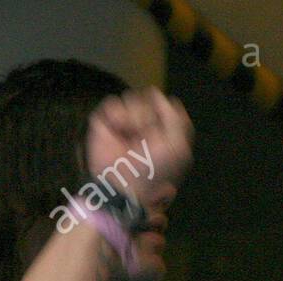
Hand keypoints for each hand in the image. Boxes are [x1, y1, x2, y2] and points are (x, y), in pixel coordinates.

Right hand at [87, 88, 192, 205]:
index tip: (163, 133)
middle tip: (145, 138)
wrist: (123, 183)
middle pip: (149, 97)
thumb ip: (175, 118)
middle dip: (149, 116)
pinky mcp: (105, 122)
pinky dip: (117, 116)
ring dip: (134, 117)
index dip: (166, 113)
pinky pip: (113, 103)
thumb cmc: (154, 170)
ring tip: (130, 136)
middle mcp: (144, 124)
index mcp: (163, 130)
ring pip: (131, 97)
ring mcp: (124, 123)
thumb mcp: (177, 147)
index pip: (167, 103)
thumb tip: (158, 95)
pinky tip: (117, 131)